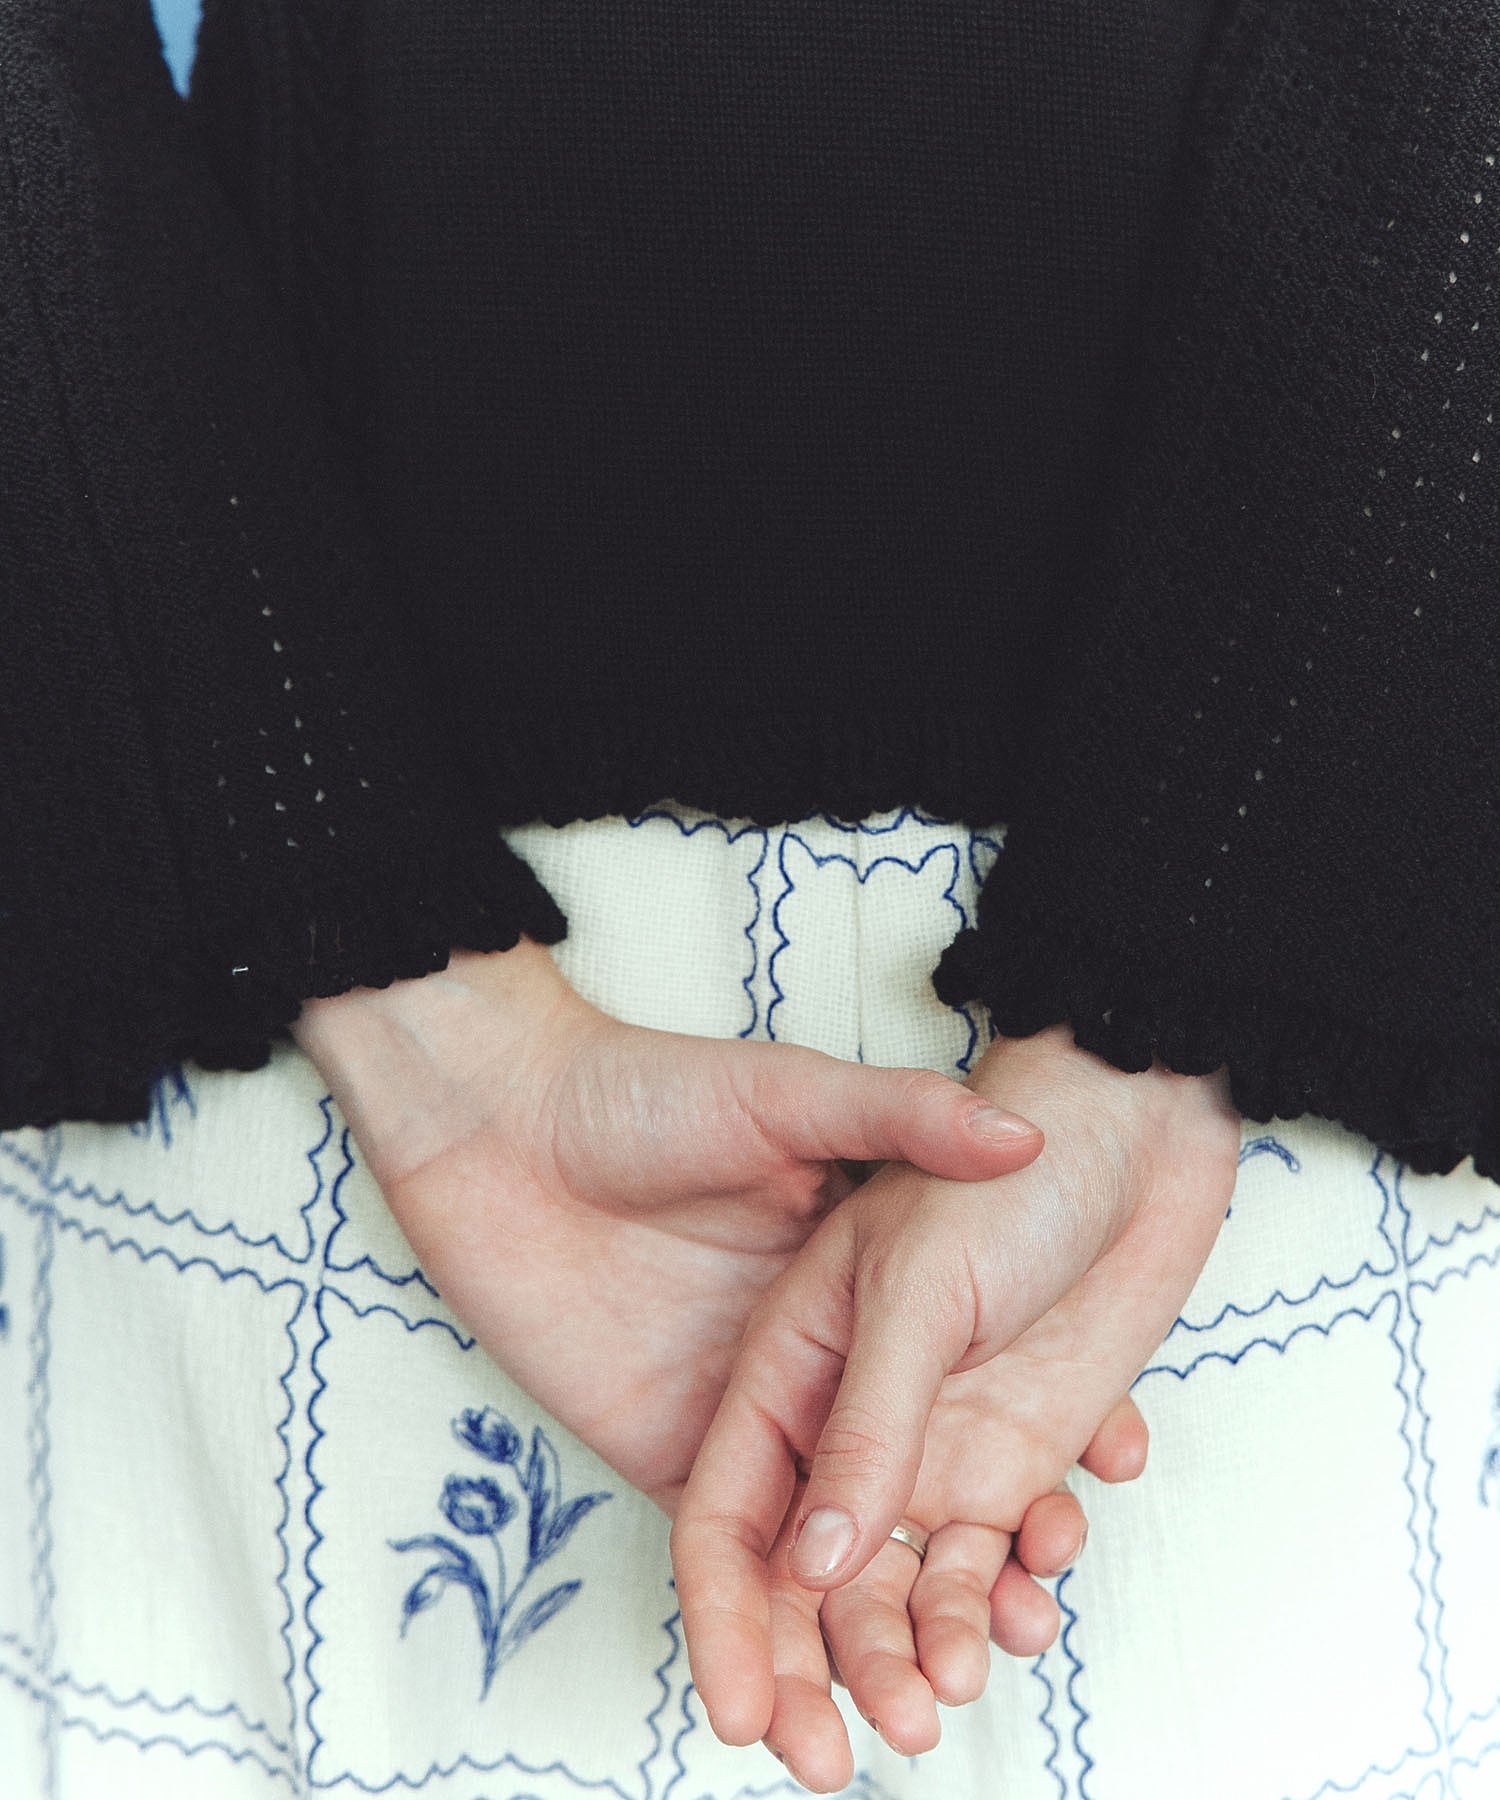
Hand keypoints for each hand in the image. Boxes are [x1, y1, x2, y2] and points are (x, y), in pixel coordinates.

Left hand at [294, 943, 1124, 1697]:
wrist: (501, 1113)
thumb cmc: (646, 1092)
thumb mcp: (789, 1095)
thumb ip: (901, 1116)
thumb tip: (1020, 1137)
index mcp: (855, 1299)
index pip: (932, 1420)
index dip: (983, 1505)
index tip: (1031, 1572)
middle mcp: (810, 1367)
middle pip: (879, 1516)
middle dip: (921, 1619)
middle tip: (959, 1693)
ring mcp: (727, 1412)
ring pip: (802, 1558)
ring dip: (844, 1652)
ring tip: (897, 1726)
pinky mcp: (648, 1441)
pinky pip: (713, 1556)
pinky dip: (750, 1633)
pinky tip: (794, 1699)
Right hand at [672, 1024, 1241, 1783]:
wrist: (1137, 1135)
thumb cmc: (1011, 1185)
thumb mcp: (918, 1293)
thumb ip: (865, 1428)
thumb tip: (814, 1566)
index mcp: (792, 1363)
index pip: (730, 1513)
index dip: (728, 1619)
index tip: (747, 1716)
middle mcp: (853, 1418)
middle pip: (818, 1575)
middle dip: (844, 1660)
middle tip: (892, 1728)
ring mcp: (937, 1439)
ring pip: (912, 1579)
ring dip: (939, 1633)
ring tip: (981, 1656)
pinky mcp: (1019, 1448)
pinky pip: (1004, 1549)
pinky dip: (1023, 1577)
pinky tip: (1048, 1560)